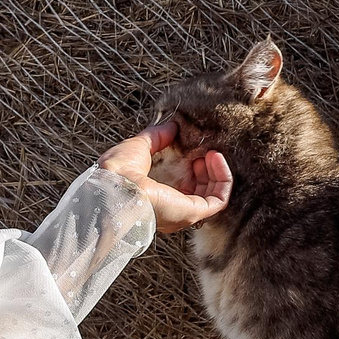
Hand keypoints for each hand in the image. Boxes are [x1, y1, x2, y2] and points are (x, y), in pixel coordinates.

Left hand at [100, 120, 230, 233]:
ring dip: (216, 172)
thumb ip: (156, 137)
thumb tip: (171, 125)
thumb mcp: (138, 147)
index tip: (191, 148)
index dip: (190, 166)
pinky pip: (219, 200)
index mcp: (154, 196)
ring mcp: (182, 213)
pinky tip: (216, 160)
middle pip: (198, 191)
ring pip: (211, 196)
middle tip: (204, 151)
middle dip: (204, 169)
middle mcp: (169, 209)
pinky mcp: (193, 212)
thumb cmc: (117, 172)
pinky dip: (223, 179)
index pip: (179, 186)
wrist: (115, 187)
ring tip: (212, 153)